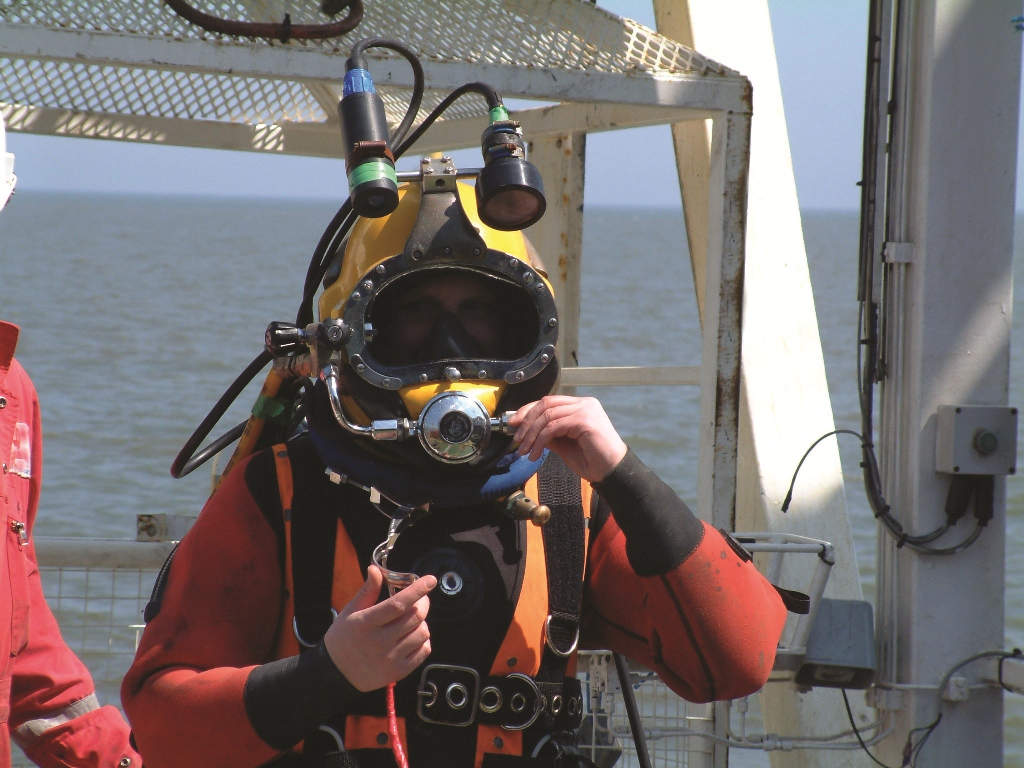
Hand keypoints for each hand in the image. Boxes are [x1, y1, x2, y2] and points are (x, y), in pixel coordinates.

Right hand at [323, 565, 435, 691]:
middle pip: (415, 617)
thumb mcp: (350, 612)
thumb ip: (367, 591)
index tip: (430, 580)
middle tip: (420, 600)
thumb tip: (375, 570)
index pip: (397, 604)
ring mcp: (390, 659)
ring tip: (411, 621)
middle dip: (423, 603)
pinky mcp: (398, 672)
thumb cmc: (343, 638)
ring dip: (422, 623)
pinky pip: (423, 651)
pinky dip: (423, 641)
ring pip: (422, 634)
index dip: (416, 591)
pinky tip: (412, 637)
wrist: (336, 674)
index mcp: (366, 623)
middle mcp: (379, 642)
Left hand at [508, 396, 627, 482]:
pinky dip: (541, 440)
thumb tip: (528, 431)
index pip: (548, 401)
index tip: (514, 423)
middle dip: (527, 421)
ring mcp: (585, 409)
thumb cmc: (591, 459)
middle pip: (545, 404)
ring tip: (525, 451)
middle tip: (517, 439)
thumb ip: (549, 434)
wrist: (611, 471)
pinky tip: (536, 453)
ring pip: (548, 415)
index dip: (528, 410)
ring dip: (532, 434)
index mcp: (580, 405)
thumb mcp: (563, 445)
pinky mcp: (585, 419)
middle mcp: (583, 403)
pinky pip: (554, 426)